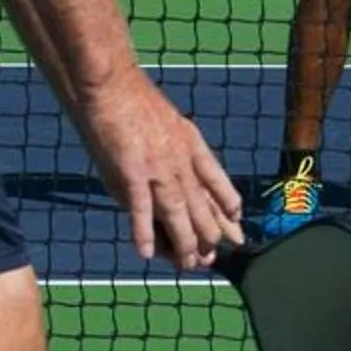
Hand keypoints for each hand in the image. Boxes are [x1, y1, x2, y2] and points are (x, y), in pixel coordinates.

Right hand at [77, 74, 244, 268]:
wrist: (113, 85)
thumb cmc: (135, 105)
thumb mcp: (170, 127)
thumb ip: (176, 156)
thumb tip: (180, 184)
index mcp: (193, 147)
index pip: (218, 185)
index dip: (228, 209)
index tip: (237, 227)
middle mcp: (181, 161)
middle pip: (201, 205)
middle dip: (208, 235)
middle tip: (212, 260)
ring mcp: (158, 168)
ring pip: (177, 213)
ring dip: (184, 243)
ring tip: (188, 265)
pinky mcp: (131, 172)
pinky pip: (140, 208)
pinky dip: (143, 232)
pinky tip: (146, 254)